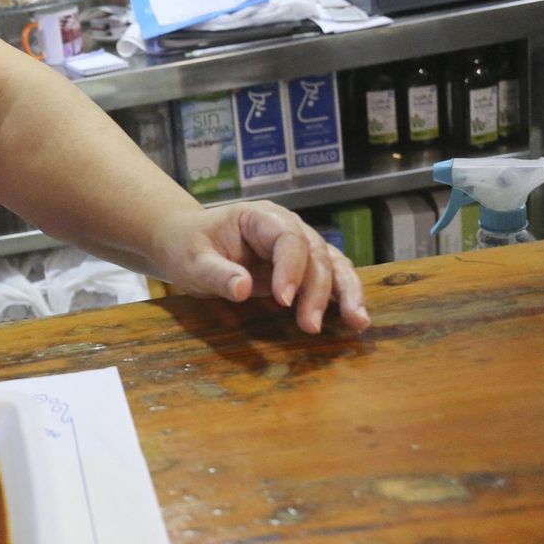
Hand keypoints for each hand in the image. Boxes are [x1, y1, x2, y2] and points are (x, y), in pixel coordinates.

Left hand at [151, 202, 368, 333]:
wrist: (185, 243)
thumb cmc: (186, 245)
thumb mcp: (191, 260)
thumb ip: (216, 273)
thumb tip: (243, 289)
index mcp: (260, 217)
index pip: (288, 239)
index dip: (291, 268)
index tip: (283, 300)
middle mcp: (287, 228)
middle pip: (316, 254)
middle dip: (317, 291)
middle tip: (309, 326)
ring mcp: (298, 248)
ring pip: (333, 265)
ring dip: (346, 294)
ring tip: (357, 323)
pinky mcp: (301, 269)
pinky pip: (330, 279)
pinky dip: (343, 298)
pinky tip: (355, 321)